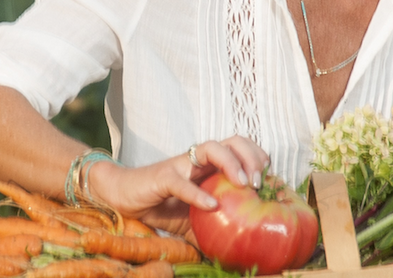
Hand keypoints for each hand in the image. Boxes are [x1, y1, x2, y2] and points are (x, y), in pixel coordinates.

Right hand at [88, 135, 269, 237]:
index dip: (257, 156)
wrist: (123, 198)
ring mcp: (181, 165)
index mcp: (210, 166)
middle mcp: (198, 160)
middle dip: (251, 156)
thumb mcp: (195, 220)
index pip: (240, 148)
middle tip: (259, 181)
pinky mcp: (162, 177)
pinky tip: (212, 206)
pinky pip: (182, 182)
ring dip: (231, 163)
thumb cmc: (163, 207)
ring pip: (210, 148)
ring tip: (243, 183)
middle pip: (232, 140)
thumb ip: (215, 227)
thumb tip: (239, 252)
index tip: (269, 177)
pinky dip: (198, 193)